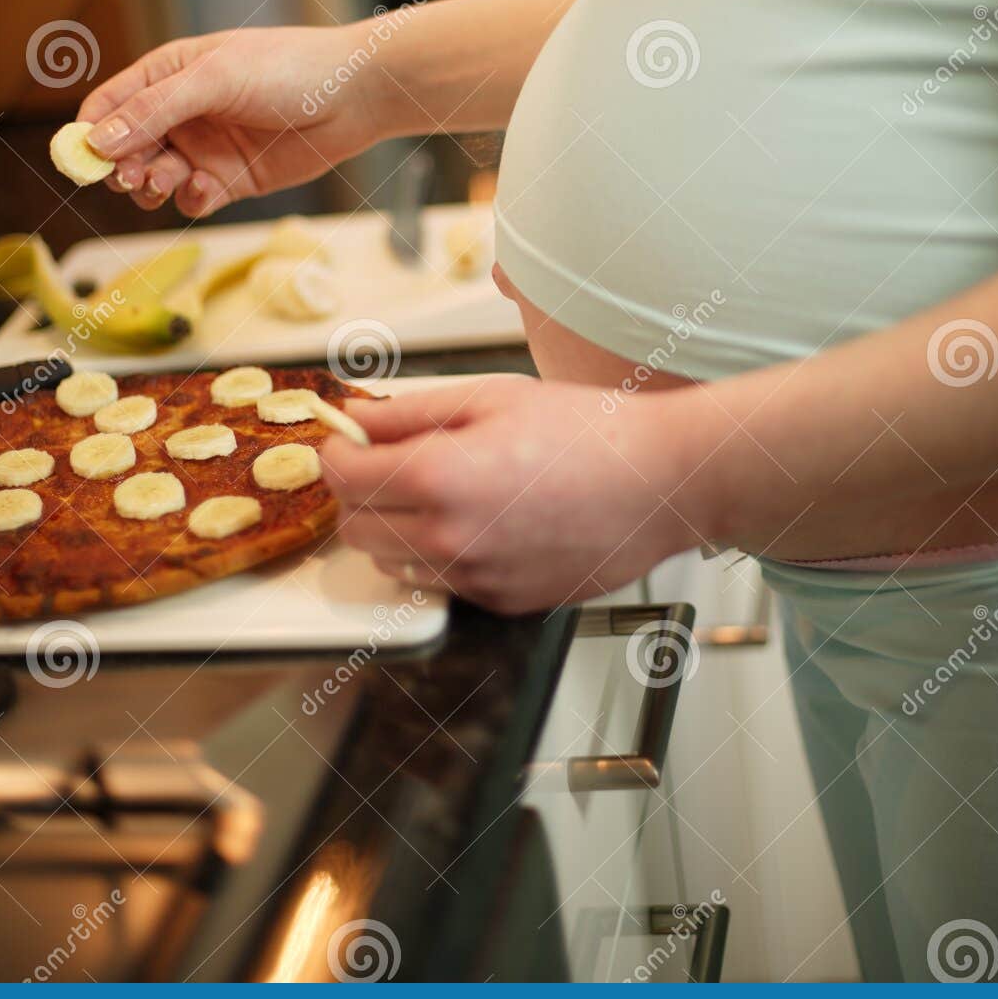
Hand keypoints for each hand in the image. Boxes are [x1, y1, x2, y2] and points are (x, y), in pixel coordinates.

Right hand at [78, 23, 400, 215]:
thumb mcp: (215, 79)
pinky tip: (204, 190)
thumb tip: (97, 141)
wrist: (356, 96)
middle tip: (132, 176)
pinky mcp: (232, 179)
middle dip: (121, 165)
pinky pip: (192, 198)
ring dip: (152, 185)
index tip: (83, 159)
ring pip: (155, 178)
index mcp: (170, 73)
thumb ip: (155, 110)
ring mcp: (206, 147)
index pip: (110, 104)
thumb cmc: (290, 69)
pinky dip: (189, 199)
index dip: (91, 132)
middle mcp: (182, 112)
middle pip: (126, 148)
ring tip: (166, 181)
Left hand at [321, 376, 706, 613]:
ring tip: (441, 490)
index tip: (349, 439)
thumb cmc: (589, 432)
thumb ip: (412, 411)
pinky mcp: (500, 602)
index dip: (337, 452)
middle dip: (360, 492)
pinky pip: (441, 582)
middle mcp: (448, 538)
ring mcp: (475, 578)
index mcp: (439, 477)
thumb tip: (357, 418)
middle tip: (391, 460)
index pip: (343, 477)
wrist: (660, 484)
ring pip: (392, 563)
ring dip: (395, 527)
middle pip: (356, 528)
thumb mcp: (492, 397)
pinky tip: (481, 519)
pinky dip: (440, 554)